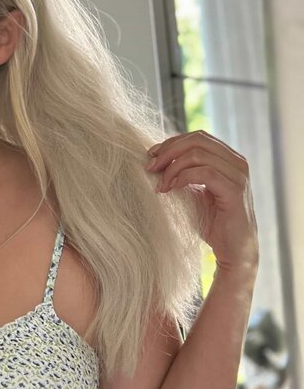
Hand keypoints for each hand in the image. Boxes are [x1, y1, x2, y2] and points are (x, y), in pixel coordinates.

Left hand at [146, 130, 258, 272]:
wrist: (234, 251)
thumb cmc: (212, 224)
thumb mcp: (195, 194)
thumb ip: (184, 175)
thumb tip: (155, 162)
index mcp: (228, 159)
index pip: (198, 137)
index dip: (171, 143)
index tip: (151, 156)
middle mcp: (237, 162)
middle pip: (197, 140)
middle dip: (168, 151)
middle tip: (150, 167)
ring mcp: (238, 175)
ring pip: (198, 155)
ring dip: (172, 167)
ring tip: (160, 185)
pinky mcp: (234, 191)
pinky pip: (205, 173)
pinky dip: (183, 177)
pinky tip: (171, 188)